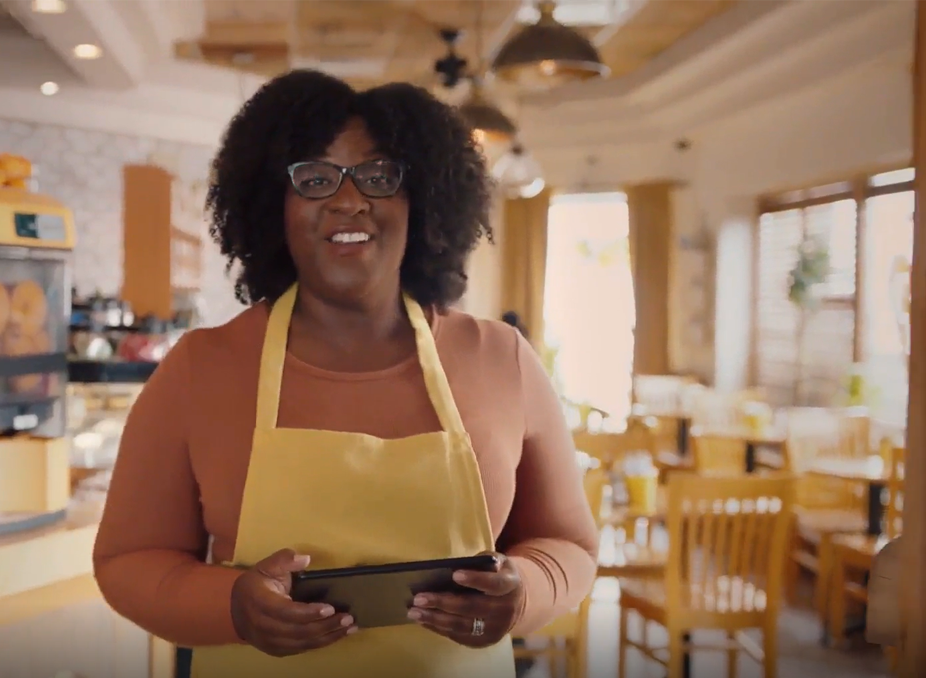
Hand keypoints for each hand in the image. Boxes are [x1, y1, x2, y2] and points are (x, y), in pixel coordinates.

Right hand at [230, 549, 356, 656]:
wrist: (234, 608)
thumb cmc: (256, 584)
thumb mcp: (267, 566)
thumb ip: (284, 559)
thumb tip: (305, 558)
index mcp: (260, 603)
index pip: (287, 612)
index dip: (309, 612)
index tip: (330, 608)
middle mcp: (263, 627)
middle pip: (298, 631)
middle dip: (325, 626)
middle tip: (348, 618)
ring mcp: (269, 642)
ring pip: (302, 643)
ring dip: (328, 637)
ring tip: (349, 628)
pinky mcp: (276, 650)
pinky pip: (300, 649)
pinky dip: (320, 644)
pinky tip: (335, 636)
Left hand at [407, 553, 522, 646]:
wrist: (516, 603)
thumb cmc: (499, 575)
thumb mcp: (499, 562)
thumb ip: (485, 560)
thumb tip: (462, 565)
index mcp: (510, 585)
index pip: (494, 584)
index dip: (475, 580)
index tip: (454, 574)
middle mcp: (505, 610)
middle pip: (471, 607)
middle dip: (443, 602)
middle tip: (418, 598)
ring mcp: (494, 629)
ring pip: (461, 625)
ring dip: (435, 619)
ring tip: (413, 612)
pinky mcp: (483, 641)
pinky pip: (458, 636)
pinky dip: (438, 628)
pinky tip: (424, 620)